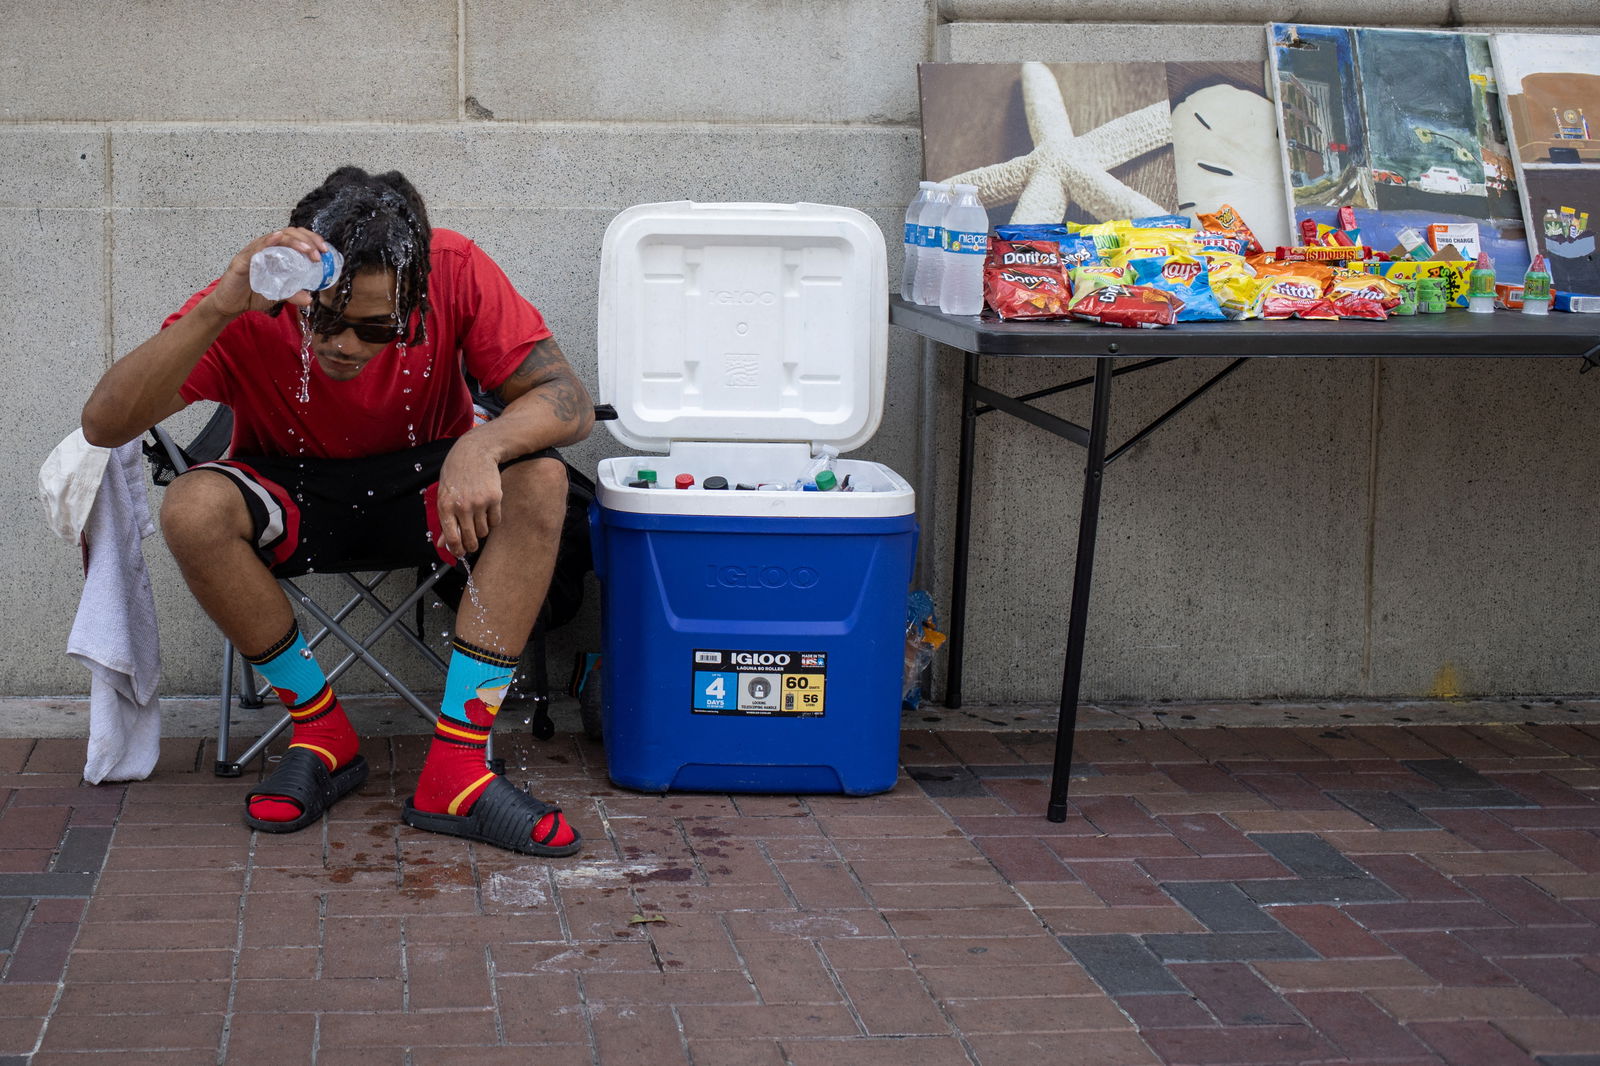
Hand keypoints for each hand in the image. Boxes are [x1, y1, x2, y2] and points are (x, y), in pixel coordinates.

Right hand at [203, 227, 330, 318]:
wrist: (231, 305)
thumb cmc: (252, 294)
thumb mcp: (278, 294)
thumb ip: (293, 294)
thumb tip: (310, 298)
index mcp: (276, 252)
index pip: (295, 238)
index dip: (311, 240)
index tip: (325, 250)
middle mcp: (265, 248)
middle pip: (288, 233)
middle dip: (307, 239)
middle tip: (319, 253)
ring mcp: (253, 252)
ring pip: (274, 238)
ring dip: (294, 241)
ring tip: (308, 250)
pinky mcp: (242, 260)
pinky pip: (255, 248)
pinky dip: (267, 242)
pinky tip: (278, 239)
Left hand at [435, 438, 502, 557]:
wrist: (475, 452)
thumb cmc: (456, 473)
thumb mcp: (444, 494)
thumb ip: (444, 521)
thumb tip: (442, 544)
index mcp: (445, 506)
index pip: (452, 538)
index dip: (457, 550)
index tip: (460, 553)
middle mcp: (462, 506)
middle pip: (470, 539)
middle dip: (471, 546)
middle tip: (472, 545)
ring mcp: (479, 502)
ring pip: (484, 531)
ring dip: (481, 531)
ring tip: (478, 520)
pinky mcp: (495, 498)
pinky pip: (495, 521)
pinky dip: (492, 520)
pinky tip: (487, 511)